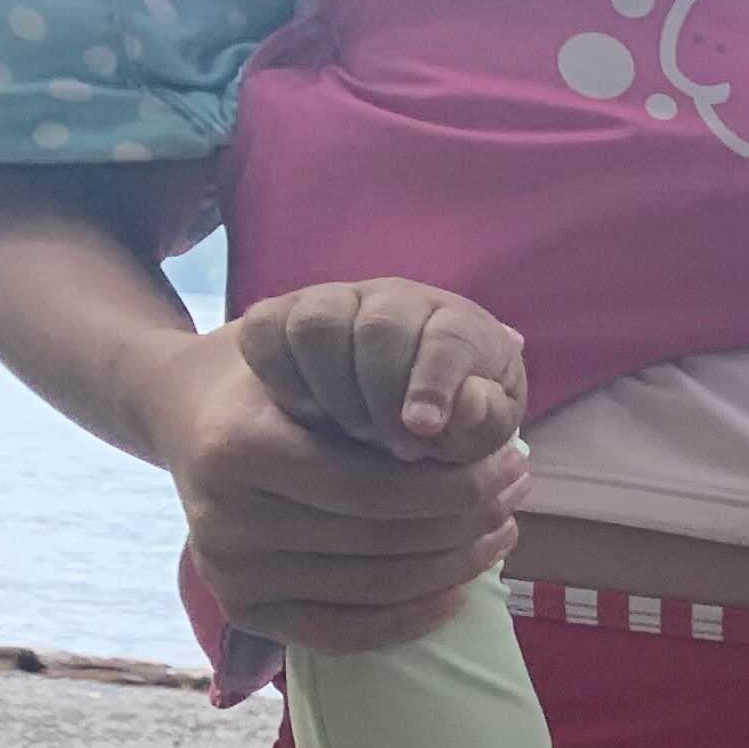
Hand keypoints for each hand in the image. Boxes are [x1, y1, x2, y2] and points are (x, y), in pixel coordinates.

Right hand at [145, 289, 529, 651]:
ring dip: (458, 566)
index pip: (382, 489)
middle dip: (470, 522)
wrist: (188, 415)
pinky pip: (346, 632)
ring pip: (379, 587)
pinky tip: (459, 589)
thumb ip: (399, 379)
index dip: (462, 485)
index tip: (513, 462)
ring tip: (501, 530)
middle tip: (515, 495)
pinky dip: (413, 617)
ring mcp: (230, 570)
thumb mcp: (324, 357)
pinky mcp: (242, 609)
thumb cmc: (276, 383)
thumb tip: (498, 378)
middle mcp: (225, 517)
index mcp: (242, 448)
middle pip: (387, 542)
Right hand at [238, 276, 528, 462]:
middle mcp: (397, 298)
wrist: (374, 411)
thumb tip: (468, 401)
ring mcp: (334, 300)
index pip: (450, 337)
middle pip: (381, 328)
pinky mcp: (279, 314)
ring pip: (319, 327)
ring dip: (335, 394)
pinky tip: (312, 418)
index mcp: (461, 323)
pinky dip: (283, 383)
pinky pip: (266, 333)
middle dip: (384, 398)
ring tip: (356, 436)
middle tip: (396, 449)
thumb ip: (483, 422)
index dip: (435, 382)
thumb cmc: (444, 428)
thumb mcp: (477, 435)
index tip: (423, 427)